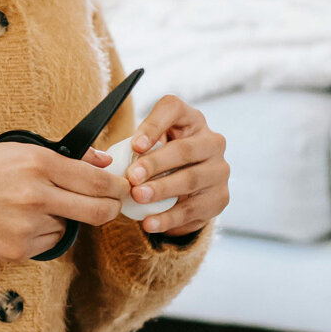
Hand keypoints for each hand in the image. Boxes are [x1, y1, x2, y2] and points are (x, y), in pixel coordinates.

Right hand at [0, 143, 129, 261]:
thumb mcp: (21, 150)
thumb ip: (67, 157)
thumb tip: (104, 161)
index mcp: (39, 163)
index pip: (97, 180)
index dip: (116, 186)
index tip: (122, 188)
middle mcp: (36, 194)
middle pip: (97, 211)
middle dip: (111, 209)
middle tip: (112, 205)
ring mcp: (27, 224)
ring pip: (71, 227)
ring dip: (66, 220)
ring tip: (38, 206)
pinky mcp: (18, 249)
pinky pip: (49, 243)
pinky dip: (44, 233)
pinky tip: (21, 221)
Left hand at [124, 95, 229, 236]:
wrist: (188, 190)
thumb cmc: (161, 160)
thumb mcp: (151, 147)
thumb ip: (136, 149)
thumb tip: (110, 162)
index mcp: (190, 119)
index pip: (173, 109)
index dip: (154, 125)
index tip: (135, 145)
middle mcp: (211, 141)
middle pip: (184, 149)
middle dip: (155, 164)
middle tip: (132, 177)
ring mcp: (219, 170)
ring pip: (191, 179)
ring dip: (162, 190)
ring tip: (138, 198)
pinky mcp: (220, 197)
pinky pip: (193, 209)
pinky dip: (169, 218)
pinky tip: (150, 222)